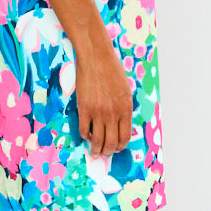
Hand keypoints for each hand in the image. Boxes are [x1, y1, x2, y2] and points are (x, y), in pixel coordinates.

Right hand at [74, 37, 133, 157]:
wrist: (96, 58)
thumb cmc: (112, 71)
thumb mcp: (126, 91)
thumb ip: (124, 109)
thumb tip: (120, 125)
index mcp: (126, 109)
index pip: (125, 137)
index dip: (120, 146)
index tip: (116, 148)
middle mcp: (113, 113)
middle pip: (111, 143)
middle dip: (108, 152)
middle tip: (105, 153)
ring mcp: (98, 112)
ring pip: (97, 140)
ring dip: (96, 149)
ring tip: (95, 151)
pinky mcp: (84, 108)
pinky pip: (84, 130)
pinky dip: (85, 136)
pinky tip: (87, 135)